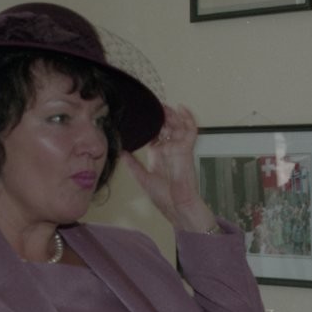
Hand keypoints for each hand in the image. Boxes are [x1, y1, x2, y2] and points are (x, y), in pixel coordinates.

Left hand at [121, 104, 216, 231]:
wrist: (177, 205)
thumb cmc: (163, 197)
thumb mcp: (142, 178)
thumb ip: (132, 164)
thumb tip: (121, 152)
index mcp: (158, 155)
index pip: (154, 135)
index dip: (150, 125)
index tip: (141, 115)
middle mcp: (168, 150)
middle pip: (166, 128)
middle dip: (161, 116)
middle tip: (153, 105)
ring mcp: (178, 148)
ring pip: (177, 126)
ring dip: (172, 115)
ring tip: (164, 105)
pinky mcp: (187, 149)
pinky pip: (190, 131)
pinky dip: (188, 119)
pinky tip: (182, 108)